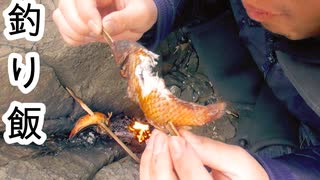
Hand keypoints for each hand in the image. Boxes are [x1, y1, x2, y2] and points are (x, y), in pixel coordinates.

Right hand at [52, 0, 156, 44]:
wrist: (137, 16)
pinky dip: (74, 38)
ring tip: (96, 36)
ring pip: (60, 17)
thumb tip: (105, 26)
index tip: (99, 29)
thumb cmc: (140, 11)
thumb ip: (124, 19)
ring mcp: (77, 6)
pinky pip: (63, 29)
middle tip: (99, 34)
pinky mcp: (74, 19)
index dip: (86, 13)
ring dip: (76, 32)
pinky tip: (89, 38)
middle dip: (80, 25)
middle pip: (65, 5)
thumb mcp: (141, 14)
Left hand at [140, 129, 268, 179]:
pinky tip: (154, 150)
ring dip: (152, 159)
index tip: (177, 137)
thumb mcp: (240, 163)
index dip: (184, 158)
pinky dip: (149, 165)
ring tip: (157, 138)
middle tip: (162, 135)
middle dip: (162, 157)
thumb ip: (215, 150)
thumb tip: (187, 136)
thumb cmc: (245, 179)